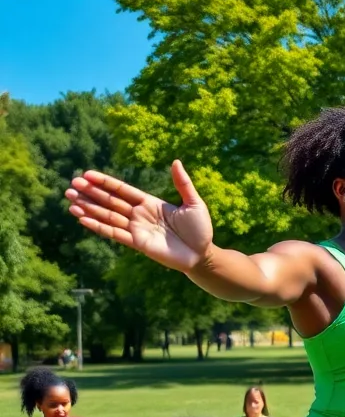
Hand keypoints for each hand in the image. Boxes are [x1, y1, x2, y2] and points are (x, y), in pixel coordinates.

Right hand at [65, 161, 213, 272]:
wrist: (202, 255)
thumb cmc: (200, 229)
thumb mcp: (193, 203)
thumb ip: (183, 184)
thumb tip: (176, 161)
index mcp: (149, 203)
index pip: (122, 190)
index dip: (105, 182)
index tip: (86, 174)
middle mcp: (139, 214)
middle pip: (110, 201)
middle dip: (90, 193)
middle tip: (71, 185)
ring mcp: (136, 229)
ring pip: (107, 216)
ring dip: (89, 208)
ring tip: (70, 201)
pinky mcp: (137, 243)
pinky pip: (114, 233)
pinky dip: (98, 226)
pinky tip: (82, 219)